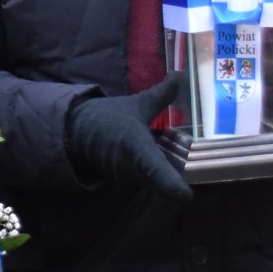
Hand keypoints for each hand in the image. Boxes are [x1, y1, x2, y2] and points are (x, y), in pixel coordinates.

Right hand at [65, 74, 193, 202]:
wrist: (77, 132)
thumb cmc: (110, 118)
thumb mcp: (137, 104)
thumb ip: (161, 95)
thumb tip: (180, 75)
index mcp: (134, 146)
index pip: (154, 169)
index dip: (171, 185)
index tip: (188, 197)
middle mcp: (130, 168)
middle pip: (165, 180)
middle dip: (184, 171)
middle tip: (195, 153)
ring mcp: (128, 178)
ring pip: (160, 180)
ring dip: (173, 166)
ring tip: (175, 143)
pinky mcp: (127, 183)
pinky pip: (152, 179)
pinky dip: (163, 168)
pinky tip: (164, 149)